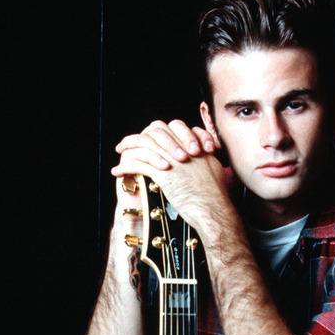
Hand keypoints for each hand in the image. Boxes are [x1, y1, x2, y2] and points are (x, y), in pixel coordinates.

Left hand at [110, 120, 230, 234]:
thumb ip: (203, 158)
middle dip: (141, 133)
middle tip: (129, 142)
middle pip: (157, 130)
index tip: (152, 137)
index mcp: (196, 145)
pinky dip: (125, 166)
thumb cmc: (216, 195)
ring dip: (128, 146)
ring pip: (144, 144)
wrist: (214, 208)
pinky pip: (138, 164)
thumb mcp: (213, 168)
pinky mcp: (163, 174)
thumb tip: (197, 157)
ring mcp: (172, 160)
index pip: (174, 126)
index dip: (160, 131)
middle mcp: (183, 148)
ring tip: (119, 150)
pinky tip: (118, 171)